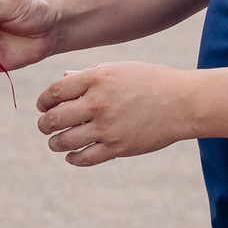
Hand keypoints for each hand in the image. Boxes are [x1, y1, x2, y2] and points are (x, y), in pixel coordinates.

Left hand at [34, 61, 198, 165]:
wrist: (184, 102)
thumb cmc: (152, 81)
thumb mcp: (119, 68)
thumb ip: (89, 74)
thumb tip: (63, 78)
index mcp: (96, 78)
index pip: (55, 92)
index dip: (44, 101)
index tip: (43, 106)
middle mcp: (97, 103)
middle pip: (54, 118)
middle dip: (44, 124)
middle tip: (44, 126)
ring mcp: (107, 127)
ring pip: (64, 140)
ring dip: (54, 143)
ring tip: (55, 142)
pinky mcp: (117, 147)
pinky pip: (85, 158)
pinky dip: (73, 158)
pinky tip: (72, 155)